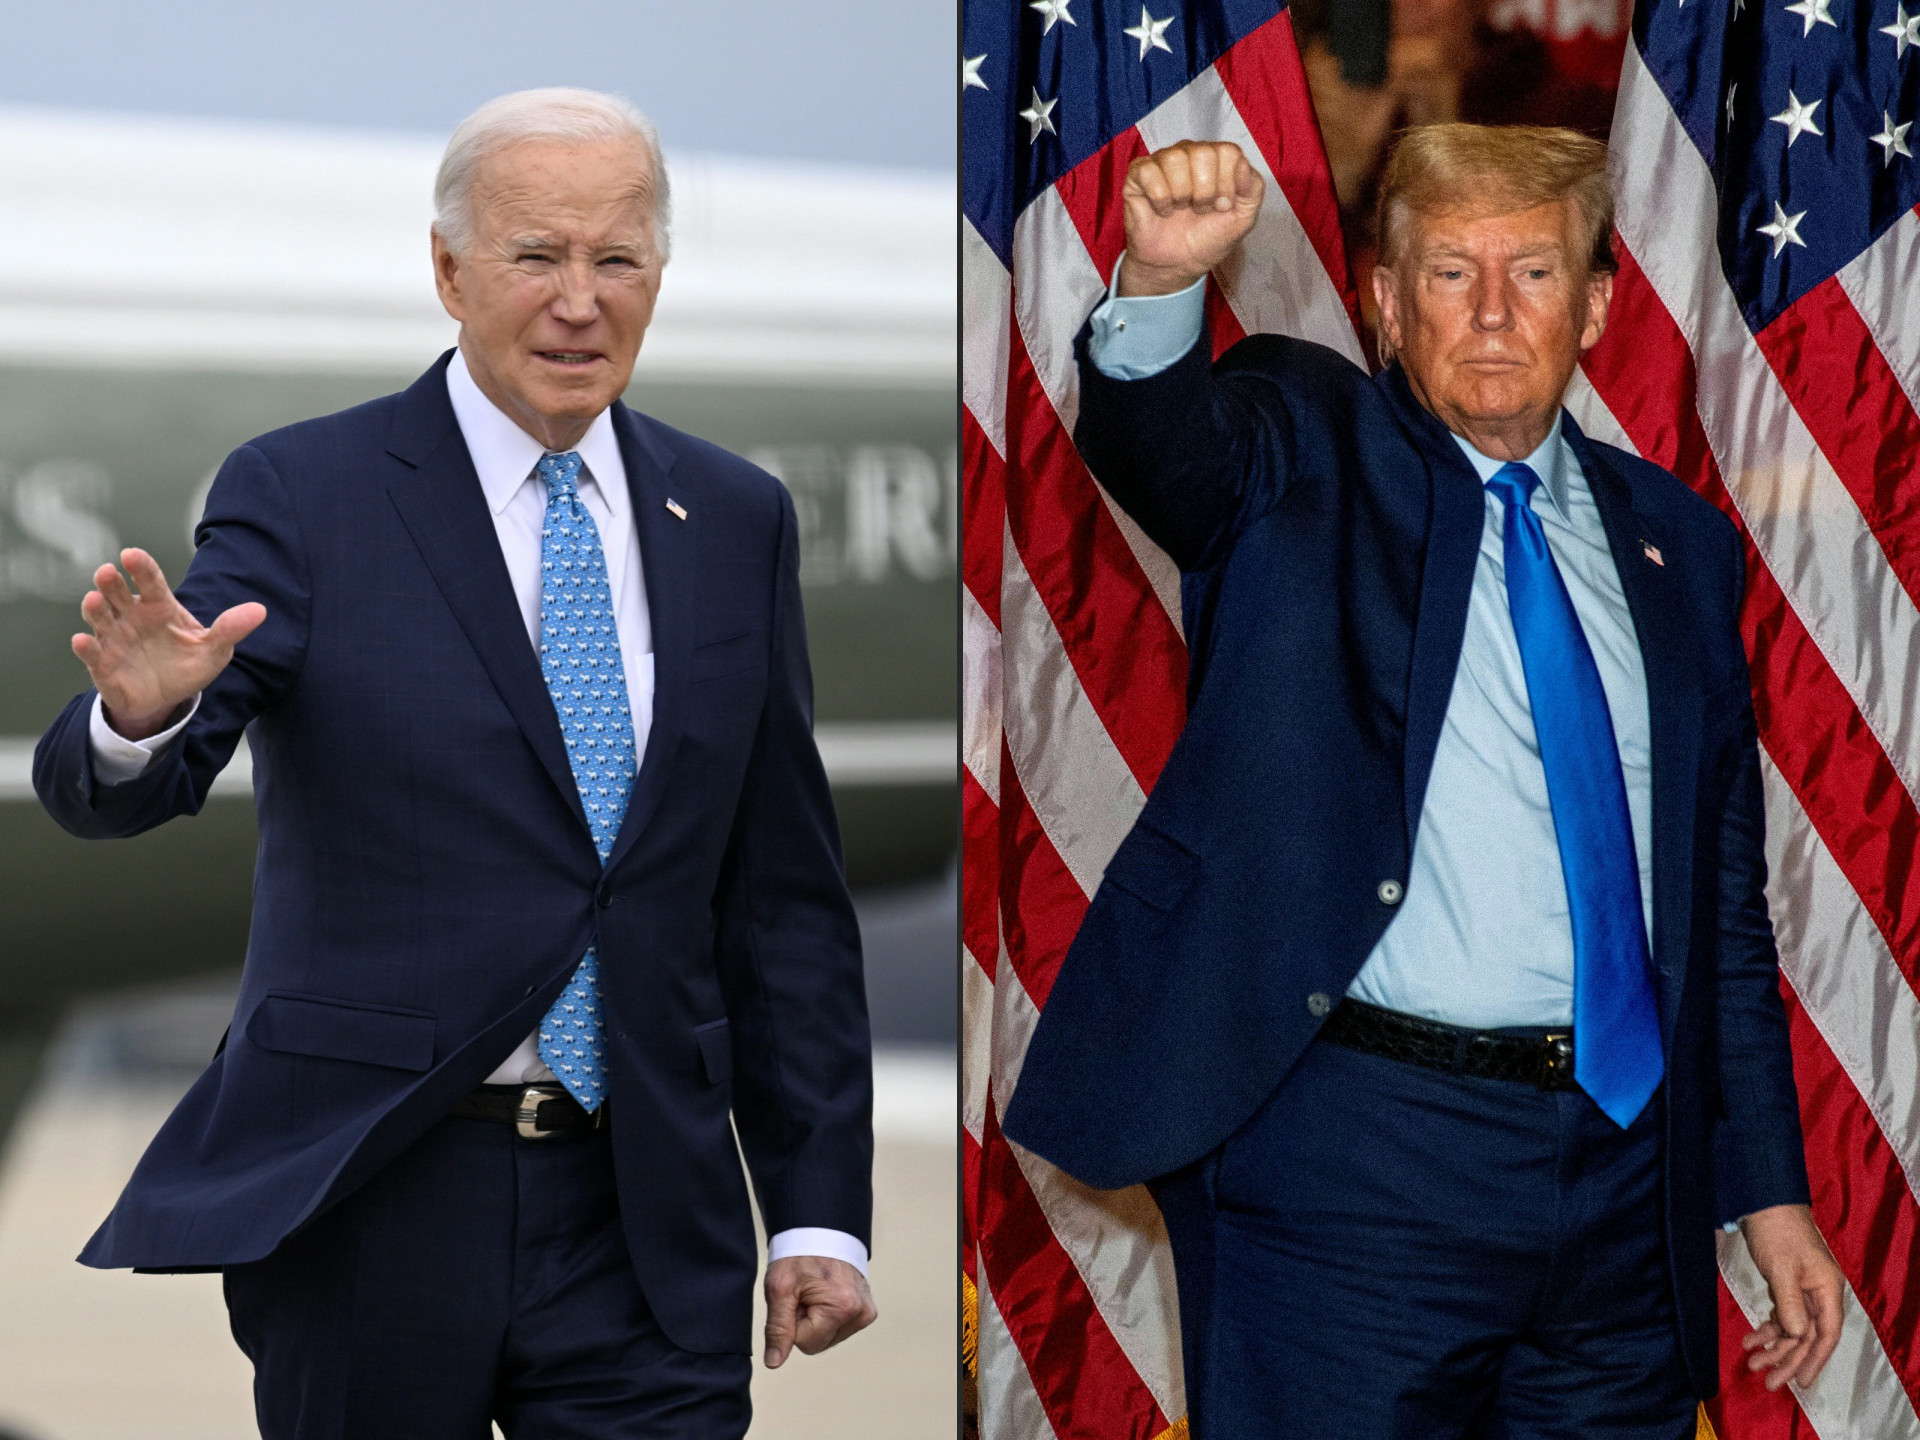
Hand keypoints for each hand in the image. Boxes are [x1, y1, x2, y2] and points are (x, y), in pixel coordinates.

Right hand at [72, 548, 264, 739]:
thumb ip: (231, 629)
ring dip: (94, 608)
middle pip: (117, 593)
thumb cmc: (188, 665)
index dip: (141, 568)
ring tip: (94, 600)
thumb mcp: (214, 650)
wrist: (167, 698)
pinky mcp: (101, 663)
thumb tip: (260, 611)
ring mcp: (114, 637)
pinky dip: (85, 646)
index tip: (132, 555)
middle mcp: (132, 616)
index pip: (151, 582)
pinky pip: (90, 652)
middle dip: (110, 582)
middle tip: (107, 572)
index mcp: (160, 606)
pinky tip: (82, 641)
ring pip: (99, 617)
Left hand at [762, 1256, 875, 1368]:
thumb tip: (774, 1362)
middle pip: (819, 1343)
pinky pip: (839, 1328)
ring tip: (815, 1291)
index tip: (796, 1298)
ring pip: (828, 1337)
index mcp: (842, 1308)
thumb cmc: (799, 1255)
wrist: (819, 1232)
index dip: (794, 1322)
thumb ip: (777, 1329)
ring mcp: (866, 1312)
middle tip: (805, 1294)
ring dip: (816, 1319)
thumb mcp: (779, 1289)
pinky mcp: (866, 1311)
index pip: (806, 1344)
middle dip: (806, 1322)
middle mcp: (861, 1312)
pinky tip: (827, 1294)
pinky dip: (828, 1315)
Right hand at [1119, 140, 1265, 296]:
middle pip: (1203, 152)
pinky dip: (1160, 198)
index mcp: (1217, 158)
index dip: (1227, 184)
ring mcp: (1163, 161)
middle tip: (1200, 209)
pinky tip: (1163, 210)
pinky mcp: (1138, 174)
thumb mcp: (1243, 218)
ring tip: (1181, 209)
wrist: (1177, 265)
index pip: (1228, 152)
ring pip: (1175, 159)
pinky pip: (1149, 172)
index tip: (1222, 207)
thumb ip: (1253, 188)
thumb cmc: (1208, 238)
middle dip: (1205, 191)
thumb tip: (1242, 162)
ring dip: (1182, 194)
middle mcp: (1190, 153)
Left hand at [1740, 1204, 1844, 1391]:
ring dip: (1773, 1345)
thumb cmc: (1775, 1231)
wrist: (1761, 1199)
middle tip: (1766, 1381)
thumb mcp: (1781, 1269)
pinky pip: (1781, 1313)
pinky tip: (1752, 1339)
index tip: (1801, 1383)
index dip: (1815, 1360)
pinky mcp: (1786, 1283)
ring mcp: (1803, 1288)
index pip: (1826, 1334)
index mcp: (1827, 1290)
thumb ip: (1791, 1303)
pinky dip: (1767, 1326)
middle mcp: (1819, 1293)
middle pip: (1807, 1335)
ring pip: (1792, 1326)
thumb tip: (1797, 1335)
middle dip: (1788, 1358)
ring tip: (1751, 1361)